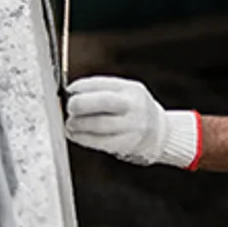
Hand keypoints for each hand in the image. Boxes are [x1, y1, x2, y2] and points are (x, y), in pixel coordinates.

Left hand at [65, 76, 200, 168]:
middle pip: (103, 102)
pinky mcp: (127, 143)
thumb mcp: (124, 93)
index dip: (80, 87)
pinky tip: (76, 134)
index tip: (69, 91)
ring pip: (98, 124)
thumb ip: (101, 91)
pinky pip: (99, 142)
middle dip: (79, 104)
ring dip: (78, 124)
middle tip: (70, 108)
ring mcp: (132, 126)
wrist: (158, 131)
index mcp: (131, 89)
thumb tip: (70, 93)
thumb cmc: (133, 110)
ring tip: (71, 123)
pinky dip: (82, 138)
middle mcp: (134, 106)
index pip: (101, 83)